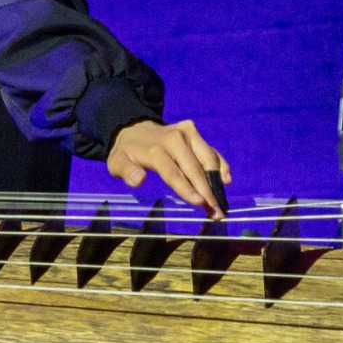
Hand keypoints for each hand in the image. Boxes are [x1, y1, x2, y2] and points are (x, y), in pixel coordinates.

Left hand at [106, 119, 233, 216]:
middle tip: (217, 213)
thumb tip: (138, 179)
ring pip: (208, 159)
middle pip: (195, 168)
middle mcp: (175, 138)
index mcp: (156, 148)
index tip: (200, 204)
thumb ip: (127, 172)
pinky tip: (226, 180)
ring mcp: (187, 133)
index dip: (187, 189)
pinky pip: (211, 151)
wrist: (134, 128)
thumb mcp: (117, 163)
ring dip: (217, 182)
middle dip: (207, 192)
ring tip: (220, 204)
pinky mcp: (194, 132)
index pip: (174, 173)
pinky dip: (221, 165)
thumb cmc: (127, 153)